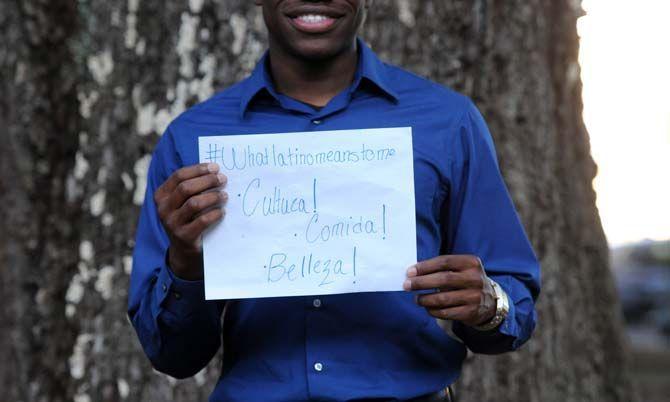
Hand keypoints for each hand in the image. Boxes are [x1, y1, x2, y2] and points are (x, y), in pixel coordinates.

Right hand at [154, 163, 227, 279]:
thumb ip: (193, 187)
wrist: (185, 249)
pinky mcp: (184, 237)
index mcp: (161, 196)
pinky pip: (202, 221)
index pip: (178, 176)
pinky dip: (215, 214)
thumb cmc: (189, 218)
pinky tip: (222, 212)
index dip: (198, 170)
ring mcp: (172, 224)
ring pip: (194, 204)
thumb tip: (215, 170)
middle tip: (223, 179)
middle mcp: (163, 209)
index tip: (215, 167)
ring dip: (213, 197)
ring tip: (225, 196)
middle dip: (207, 181)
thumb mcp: (184, 202)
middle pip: (186, 188)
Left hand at [403, 255, 495, 326]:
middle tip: (407, 285)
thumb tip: (413, 273)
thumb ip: (441, 269)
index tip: (409, 272)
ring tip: (416, 298)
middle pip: (443, 279)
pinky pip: (446, 312)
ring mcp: (474, 296)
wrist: (491, 302)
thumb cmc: (466, 281)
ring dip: (425, 299)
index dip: (425, 267)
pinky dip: (433, 310)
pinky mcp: (471, 312)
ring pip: (443, 298)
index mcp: (471, 263)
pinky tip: (427, 307)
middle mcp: (475, 279)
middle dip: (421, 282)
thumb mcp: (461, 269)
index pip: (444, 262)